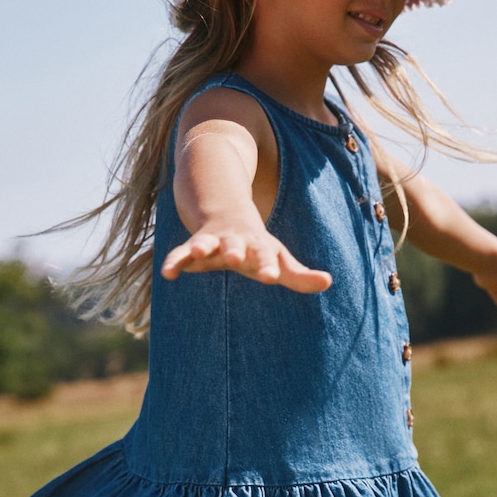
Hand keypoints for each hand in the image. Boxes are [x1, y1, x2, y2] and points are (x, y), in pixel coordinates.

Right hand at [161, 226, 332, 293]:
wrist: (226, 214)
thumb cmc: (257, 247)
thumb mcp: (278, 260)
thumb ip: (300, 276)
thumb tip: (329, 282)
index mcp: (259, 247)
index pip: (266, 257)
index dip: (268, 266)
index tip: (271, 277)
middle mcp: (236, 242)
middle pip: (236, 246)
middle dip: (236, 250)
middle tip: (237, 257)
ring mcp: (213, 242)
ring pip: (206, 243)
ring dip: (201, 246)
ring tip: (196, 252)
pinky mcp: (193, 246)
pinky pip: (180, 253)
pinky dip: (174, 261)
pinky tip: (167, 274)